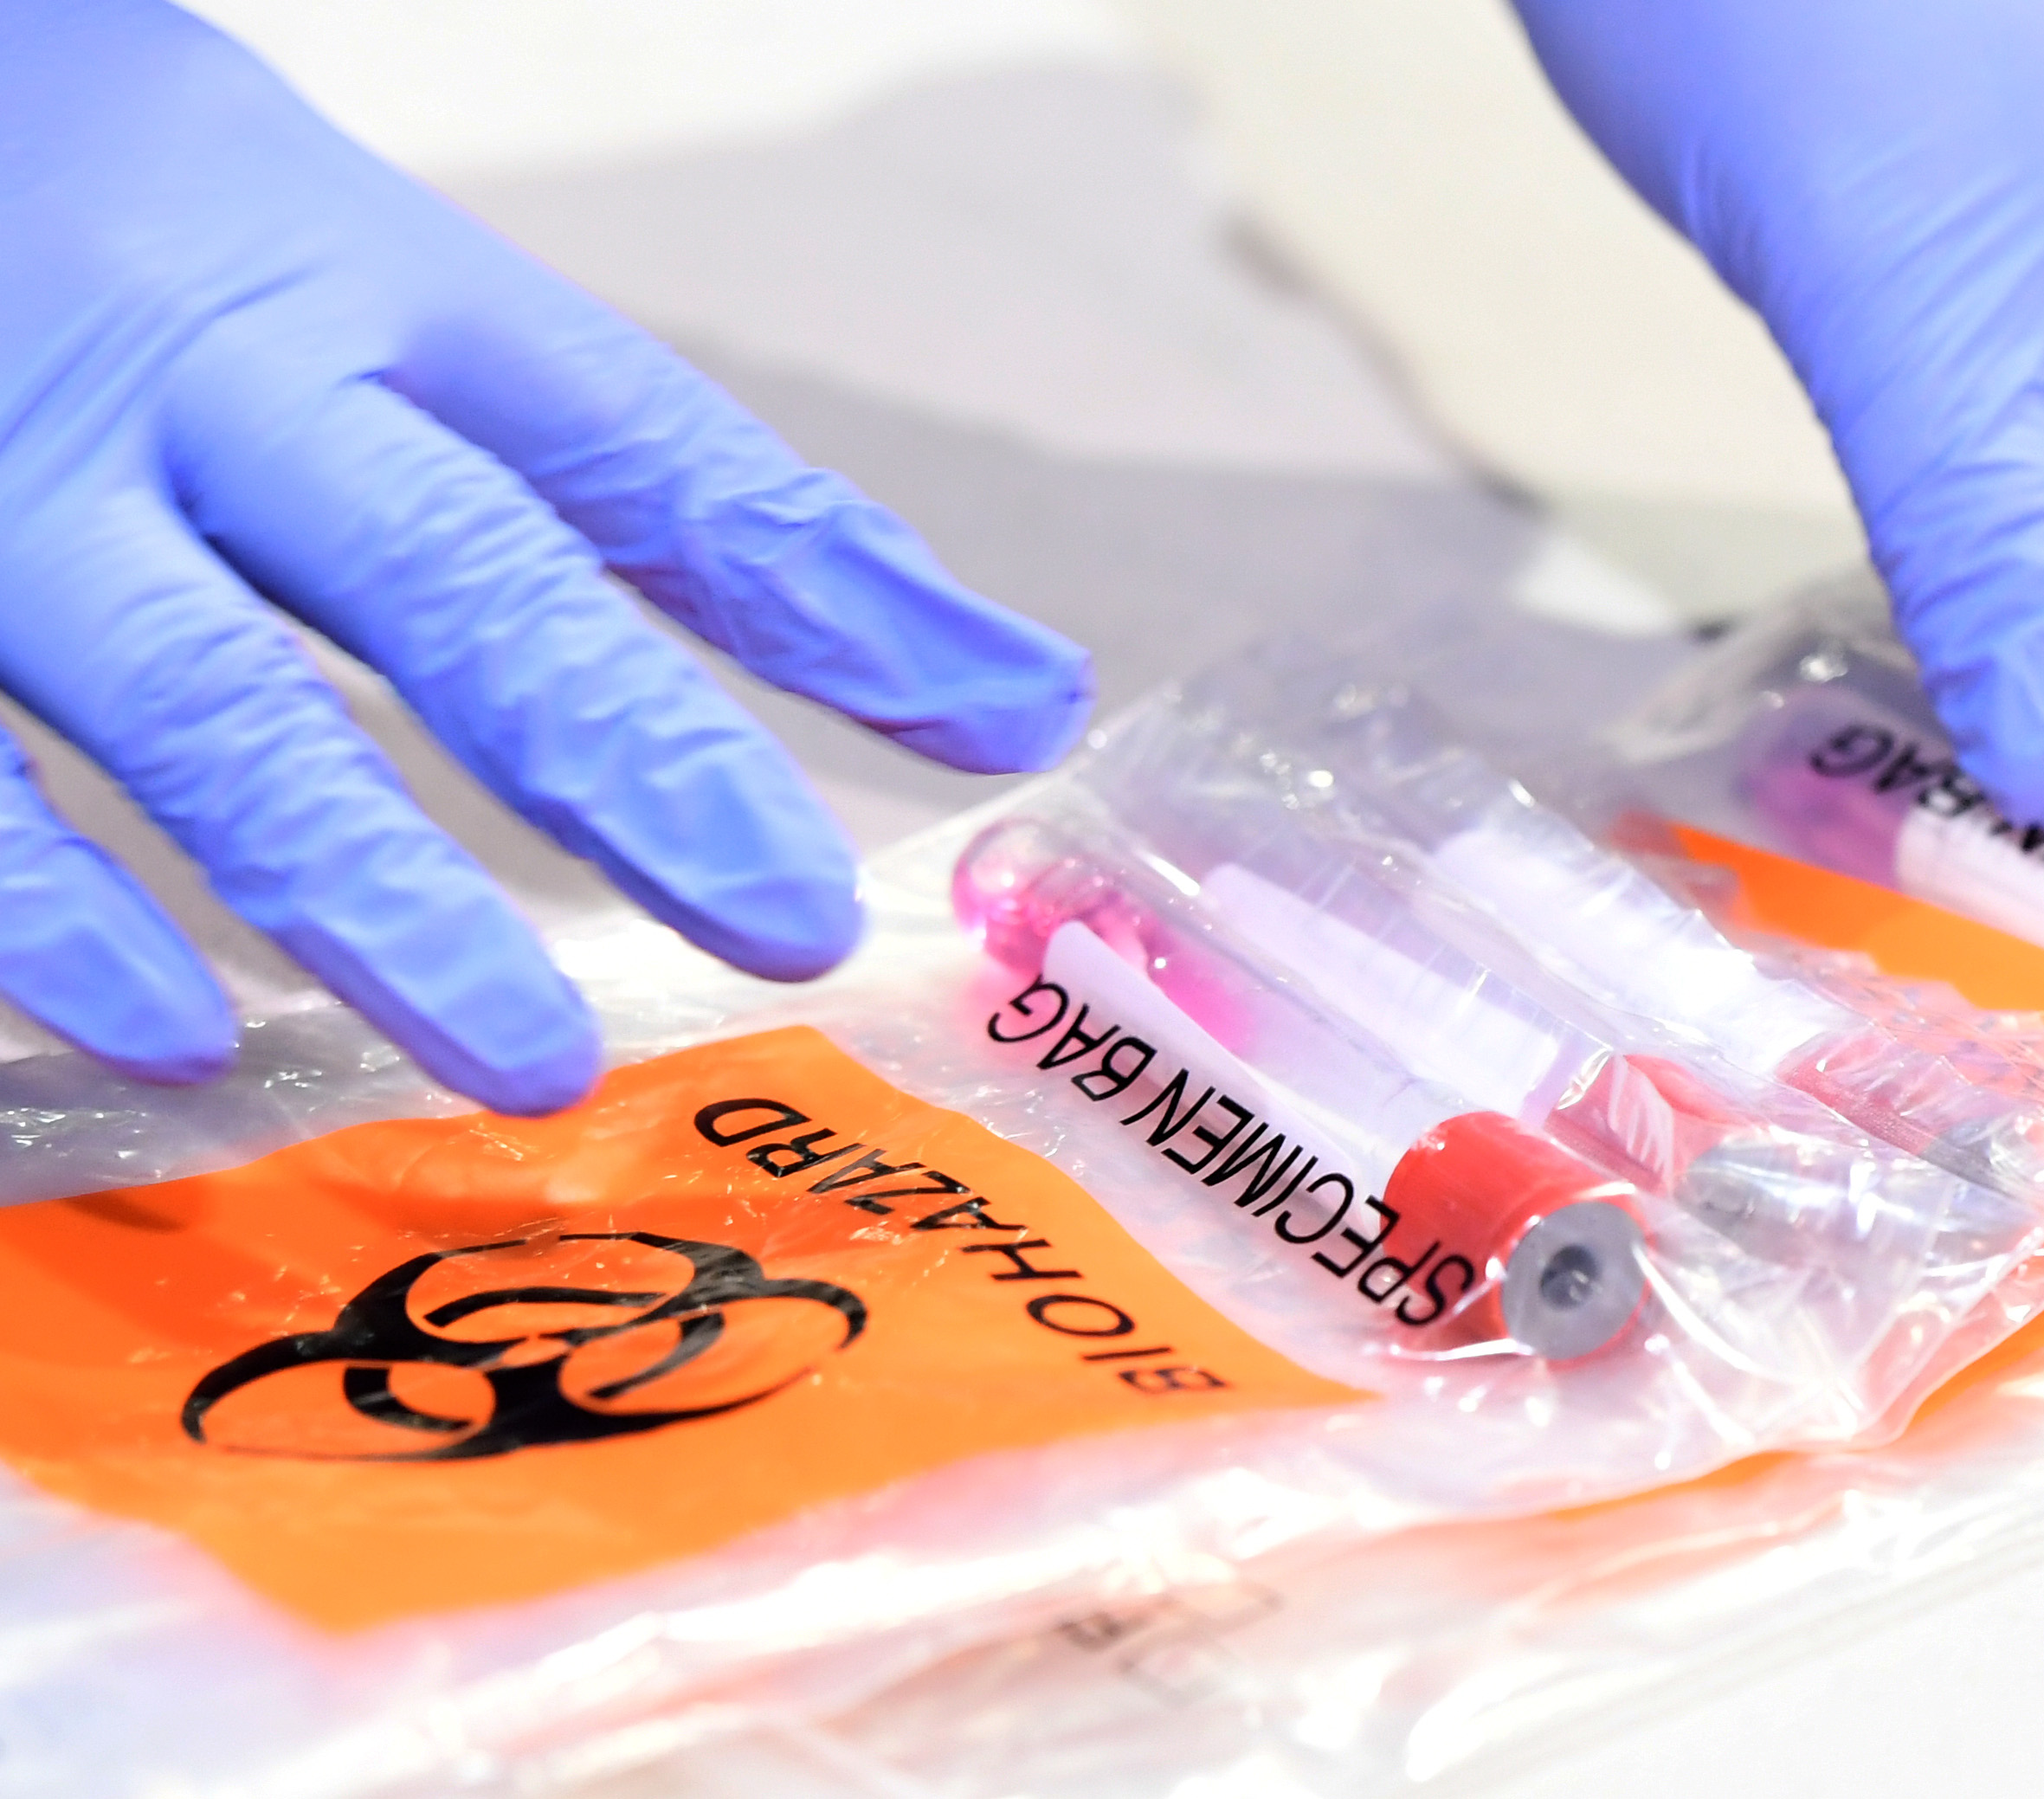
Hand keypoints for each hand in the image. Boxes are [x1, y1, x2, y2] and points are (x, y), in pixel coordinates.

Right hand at [0, 2, 1089, 1110]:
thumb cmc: (147, 233)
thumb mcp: (402, 304)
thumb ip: (672, 498)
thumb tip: (1005, 688)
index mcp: (369, 295)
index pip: (639, 449)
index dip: (821, 593)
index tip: (1002, 724)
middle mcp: (207, 384)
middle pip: (449, 572)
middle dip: (624, 752)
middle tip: (786, 920)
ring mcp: (21, 495)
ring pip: (213, 710)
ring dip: (377, 892)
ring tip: (525, 1056)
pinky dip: (60, 915)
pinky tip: (179, 1037)